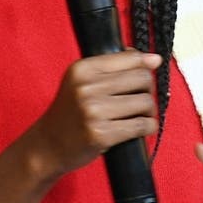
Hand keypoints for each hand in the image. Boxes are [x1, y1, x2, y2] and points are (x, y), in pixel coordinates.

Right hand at [30, 50, 160, 178]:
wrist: (48, 145)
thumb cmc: (70, 112)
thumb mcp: (82, 81)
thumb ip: (114, 67)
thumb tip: (154, 59)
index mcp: (82, 68)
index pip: (130, 58)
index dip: (144, 66)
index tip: (146, 73)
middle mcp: (87, 87)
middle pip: (141, 79)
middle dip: (147, 89)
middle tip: (140, 99)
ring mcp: (94, 111)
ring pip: (145, 102)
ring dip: (149, 110)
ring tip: (139, 114)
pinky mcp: (102, 134)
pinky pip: (141, 125)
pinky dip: (147, 127)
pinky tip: (141, 128)